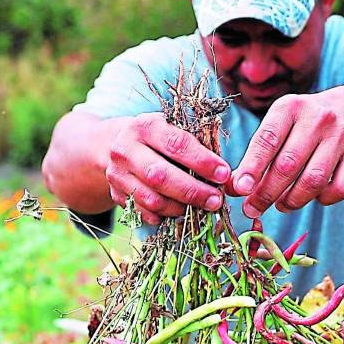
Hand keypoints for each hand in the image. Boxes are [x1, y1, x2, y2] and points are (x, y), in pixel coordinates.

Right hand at [104, 113, 230, 224]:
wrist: (115, 144)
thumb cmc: (158, 137)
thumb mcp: (174, 130)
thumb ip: (199, 148)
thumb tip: (228, 177)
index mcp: (145, 126)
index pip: (176, 144)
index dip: (202, 162)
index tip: (223, 174)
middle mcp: (125, 149)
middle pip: (160, 176)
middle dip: (193, 191)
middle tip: (216, 200)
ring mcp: (117, 174)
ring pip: (152, 200)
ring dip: (181, 207)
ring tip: (201, 207)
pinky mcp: (116, 194)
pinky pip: (144, 213)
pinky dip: (166, 216)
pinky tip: (181, 211)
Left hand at [229, 94, 343, 218]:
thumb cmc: (299, 127)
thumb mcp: (276, 129)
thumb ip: (255, 157)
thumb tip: (235, 189)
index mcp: (290, 107)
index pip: (267, 140)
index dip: (251, 168)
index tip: (239, 190)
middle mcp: (318, 117)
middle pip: (288, 164)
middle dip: (266, 192)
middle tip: (252, 208)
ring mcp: (342, 135)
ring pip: (314, 180)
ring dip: (292, 200)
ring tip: (281, 205)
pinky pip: (340, 189)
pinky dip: (322, 200)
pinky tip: (312, 196)